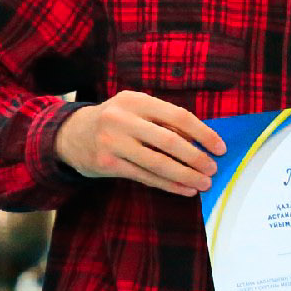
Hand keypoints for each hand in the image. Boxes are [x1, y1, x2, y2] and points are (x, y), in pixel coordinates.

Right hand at [55, 92, 228, 196]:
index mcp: (136, 100)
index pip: (178, 116)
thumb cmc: (114, 121)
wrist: (69, 134)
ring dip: (185, 175)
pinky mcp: (107, 164)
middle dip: (196, 157)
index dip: (203, 133)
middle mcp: (123, 119)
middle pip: (170, 141)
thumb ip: (163, 121)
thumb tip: (201, 142)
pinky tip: (185, 190)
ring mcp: (113, 142)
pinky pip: (145, 177)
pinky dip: (169, 184)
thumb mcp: (135, 110)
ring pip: (158, 162)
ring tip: (204, 183)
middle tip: (213, 169)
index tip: (220, 148)